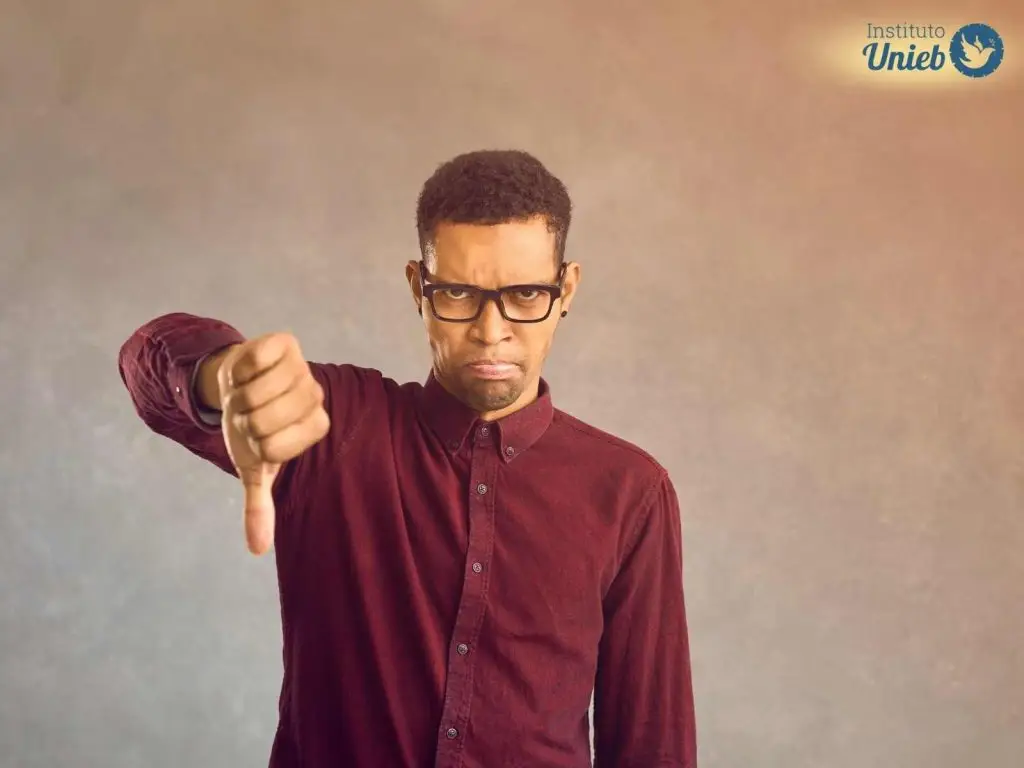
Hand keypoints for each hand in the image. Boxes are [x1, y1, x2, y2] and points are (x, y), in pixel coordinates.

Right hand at [215, 333, 329, 554]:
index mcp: (315, 426)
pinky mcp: (284, 343)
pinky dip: (238, 370)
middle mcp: (314, 395)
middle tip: (245, 414)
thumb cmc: (250, 426)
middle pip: (263, 421)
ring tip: (244, 393)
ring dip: (237, 395)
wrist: (239, 381)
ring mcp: (302, 367)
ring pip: (255, 391)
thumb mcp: (253, 465)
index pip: (275, 449)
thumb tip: (257, 548)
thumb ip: (259, 505)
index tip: (257, 437)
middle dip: (242, 420)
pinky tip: (245, 373)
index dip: (254, 445)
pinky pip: (254, 360)